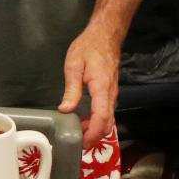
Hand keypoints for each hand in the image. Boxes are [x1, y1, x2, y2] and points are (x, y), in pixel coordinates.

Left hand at [59, 23, 121, 147]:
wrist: (106, 36)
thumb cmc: (89, 47)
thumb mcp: (74, 65)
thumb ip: (71, 90)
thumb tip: (65, 110)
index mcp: (102, 89)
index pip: (101, 117)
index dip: (92, 133)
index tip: (82, 143)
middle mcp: (111, 95)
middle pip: (107, 123)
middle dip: (94, 137)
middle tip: (76, 142)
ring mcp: (112, 94)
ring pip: (108, 119)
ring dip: (95, 129)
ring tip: (77, 132)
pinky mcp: (110, 93)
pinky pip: (107, 112)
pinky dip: (97, 121)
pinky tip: (83, 121)